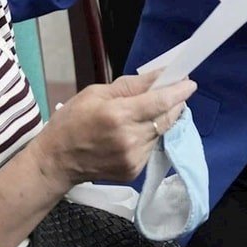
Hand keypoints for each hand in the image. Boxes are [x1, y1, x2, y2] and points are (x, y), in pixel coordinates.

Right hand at [36, 71, 195, 186]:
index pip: (159, 102)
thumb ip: (131, 86)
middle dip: (174, 103)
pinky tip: (134, 131)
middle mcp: (129, 138)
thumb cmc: (71, 122)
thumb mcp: (96, 94)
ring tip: (146, 112)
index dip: (178, 91)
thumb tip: (160, 76)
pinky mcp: (134, 171)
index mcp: (118, 115)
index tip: (190, 82)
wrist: (56, 162)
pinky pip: (151, 147)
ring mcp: (133, 158)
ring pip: (160, 132)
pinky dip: (149, 136)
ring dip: (160, 119)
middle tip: (175, 90)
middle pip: (166, 117)